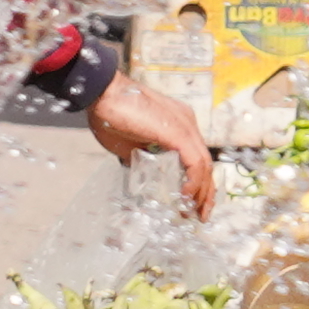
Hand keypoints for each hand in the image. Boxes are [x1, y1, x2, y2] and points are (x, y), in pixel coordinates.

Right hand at [90, 69, 217, 214]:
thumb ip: (140, 156)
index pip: (197, 157)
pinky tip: (186, 195)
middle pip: (206, 163)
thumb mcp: (129, 144)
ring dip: (202, 191)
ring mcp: (185, 126)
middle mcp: (187, 123)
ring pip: (204, 164)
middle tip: (199, 214)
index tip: (193, 202)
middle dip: (205, 192)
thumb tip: (141, 172)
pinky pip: (194, 162)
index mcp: (179, 124)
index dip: (199, 182)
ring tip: (193, 211)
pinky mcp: (177, 132)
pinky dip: (193, 181)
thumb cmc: (111, 115)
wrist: (103, 93)